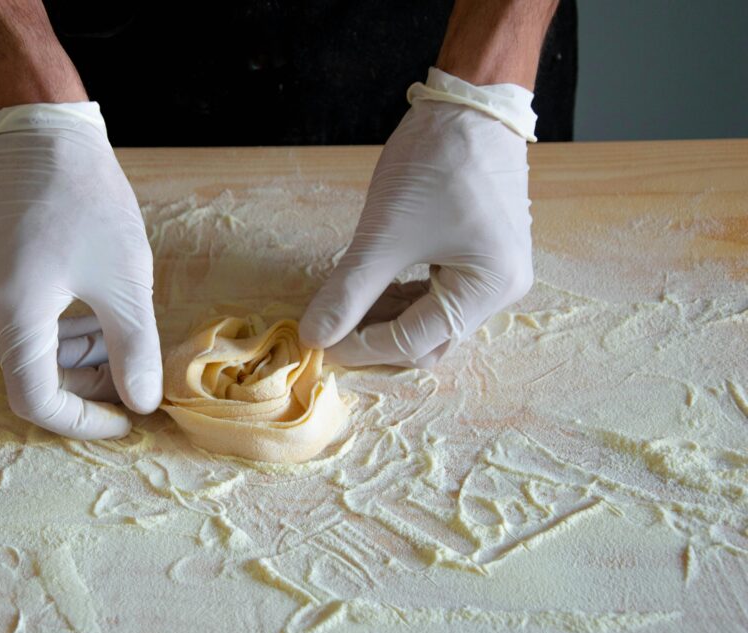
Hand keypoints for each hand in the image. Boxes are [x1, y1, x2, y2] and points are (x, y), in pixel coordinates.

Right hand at [0, 102, 160, 438]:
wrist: (40, 128)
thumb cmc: (86, 196)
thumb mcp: (125, 279)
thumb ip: (135, 348)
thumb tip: (142, 402)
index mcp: (11, 314)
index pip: (37, 401)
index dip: (83, 420)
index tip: (126, 417)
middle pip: (31, 374)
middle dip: (86, 382)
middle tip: (133, 372)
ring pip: (25, 347)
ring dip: (74, 354)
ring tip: (120, 336)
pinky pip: (15, 319)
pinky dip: (55, 328)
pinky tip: (91, 311)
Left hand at [300, 79, 534, 368]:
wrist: (468, 102)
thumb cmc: (435, 161)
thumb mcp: (384, 233)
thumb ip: (348, 291)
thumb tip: (315, 335)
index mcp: (489, 288)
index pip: (416, 341)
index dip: (363, 346)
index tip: (320, 341)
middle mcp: (502, 290)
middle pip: (429, 339)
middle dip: (377, 338)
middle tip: (330, 329)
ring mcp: (496, 273)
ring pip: (432, 319)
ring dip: (387, 318)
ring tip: (344, 306)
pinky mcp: (481, 256)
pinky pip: (439, 293)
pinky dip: (403, 297)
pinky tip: (371, 288)